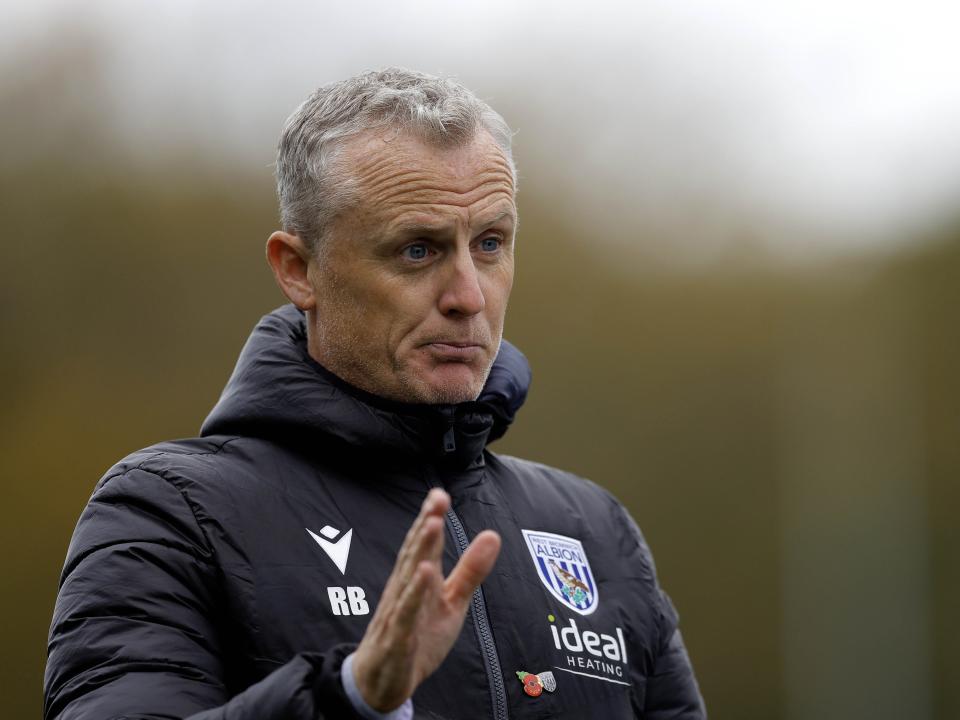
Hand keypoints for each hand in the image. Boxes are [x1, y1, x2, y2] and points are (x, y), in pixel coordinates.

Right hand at [351, 488, 500, 711]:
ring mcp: (398, 613)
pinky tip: (422, 576)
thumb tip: (493, 535)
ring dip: (420, 551)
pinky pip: (405, 615)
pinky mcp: (396, 639)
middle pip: (415, 553)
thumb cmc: (417, 635)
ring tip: (431, 525)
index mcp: (418, 579)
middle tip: (437, 498)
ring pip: (408, 578)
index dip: (432, 517)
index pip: (425, 544)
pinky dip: (413, 595)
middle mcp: (405, 590)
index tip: (440, 493)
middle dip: (426, 524)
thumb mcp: (452, 602)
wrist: (381, 680)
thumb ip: (471, 570)